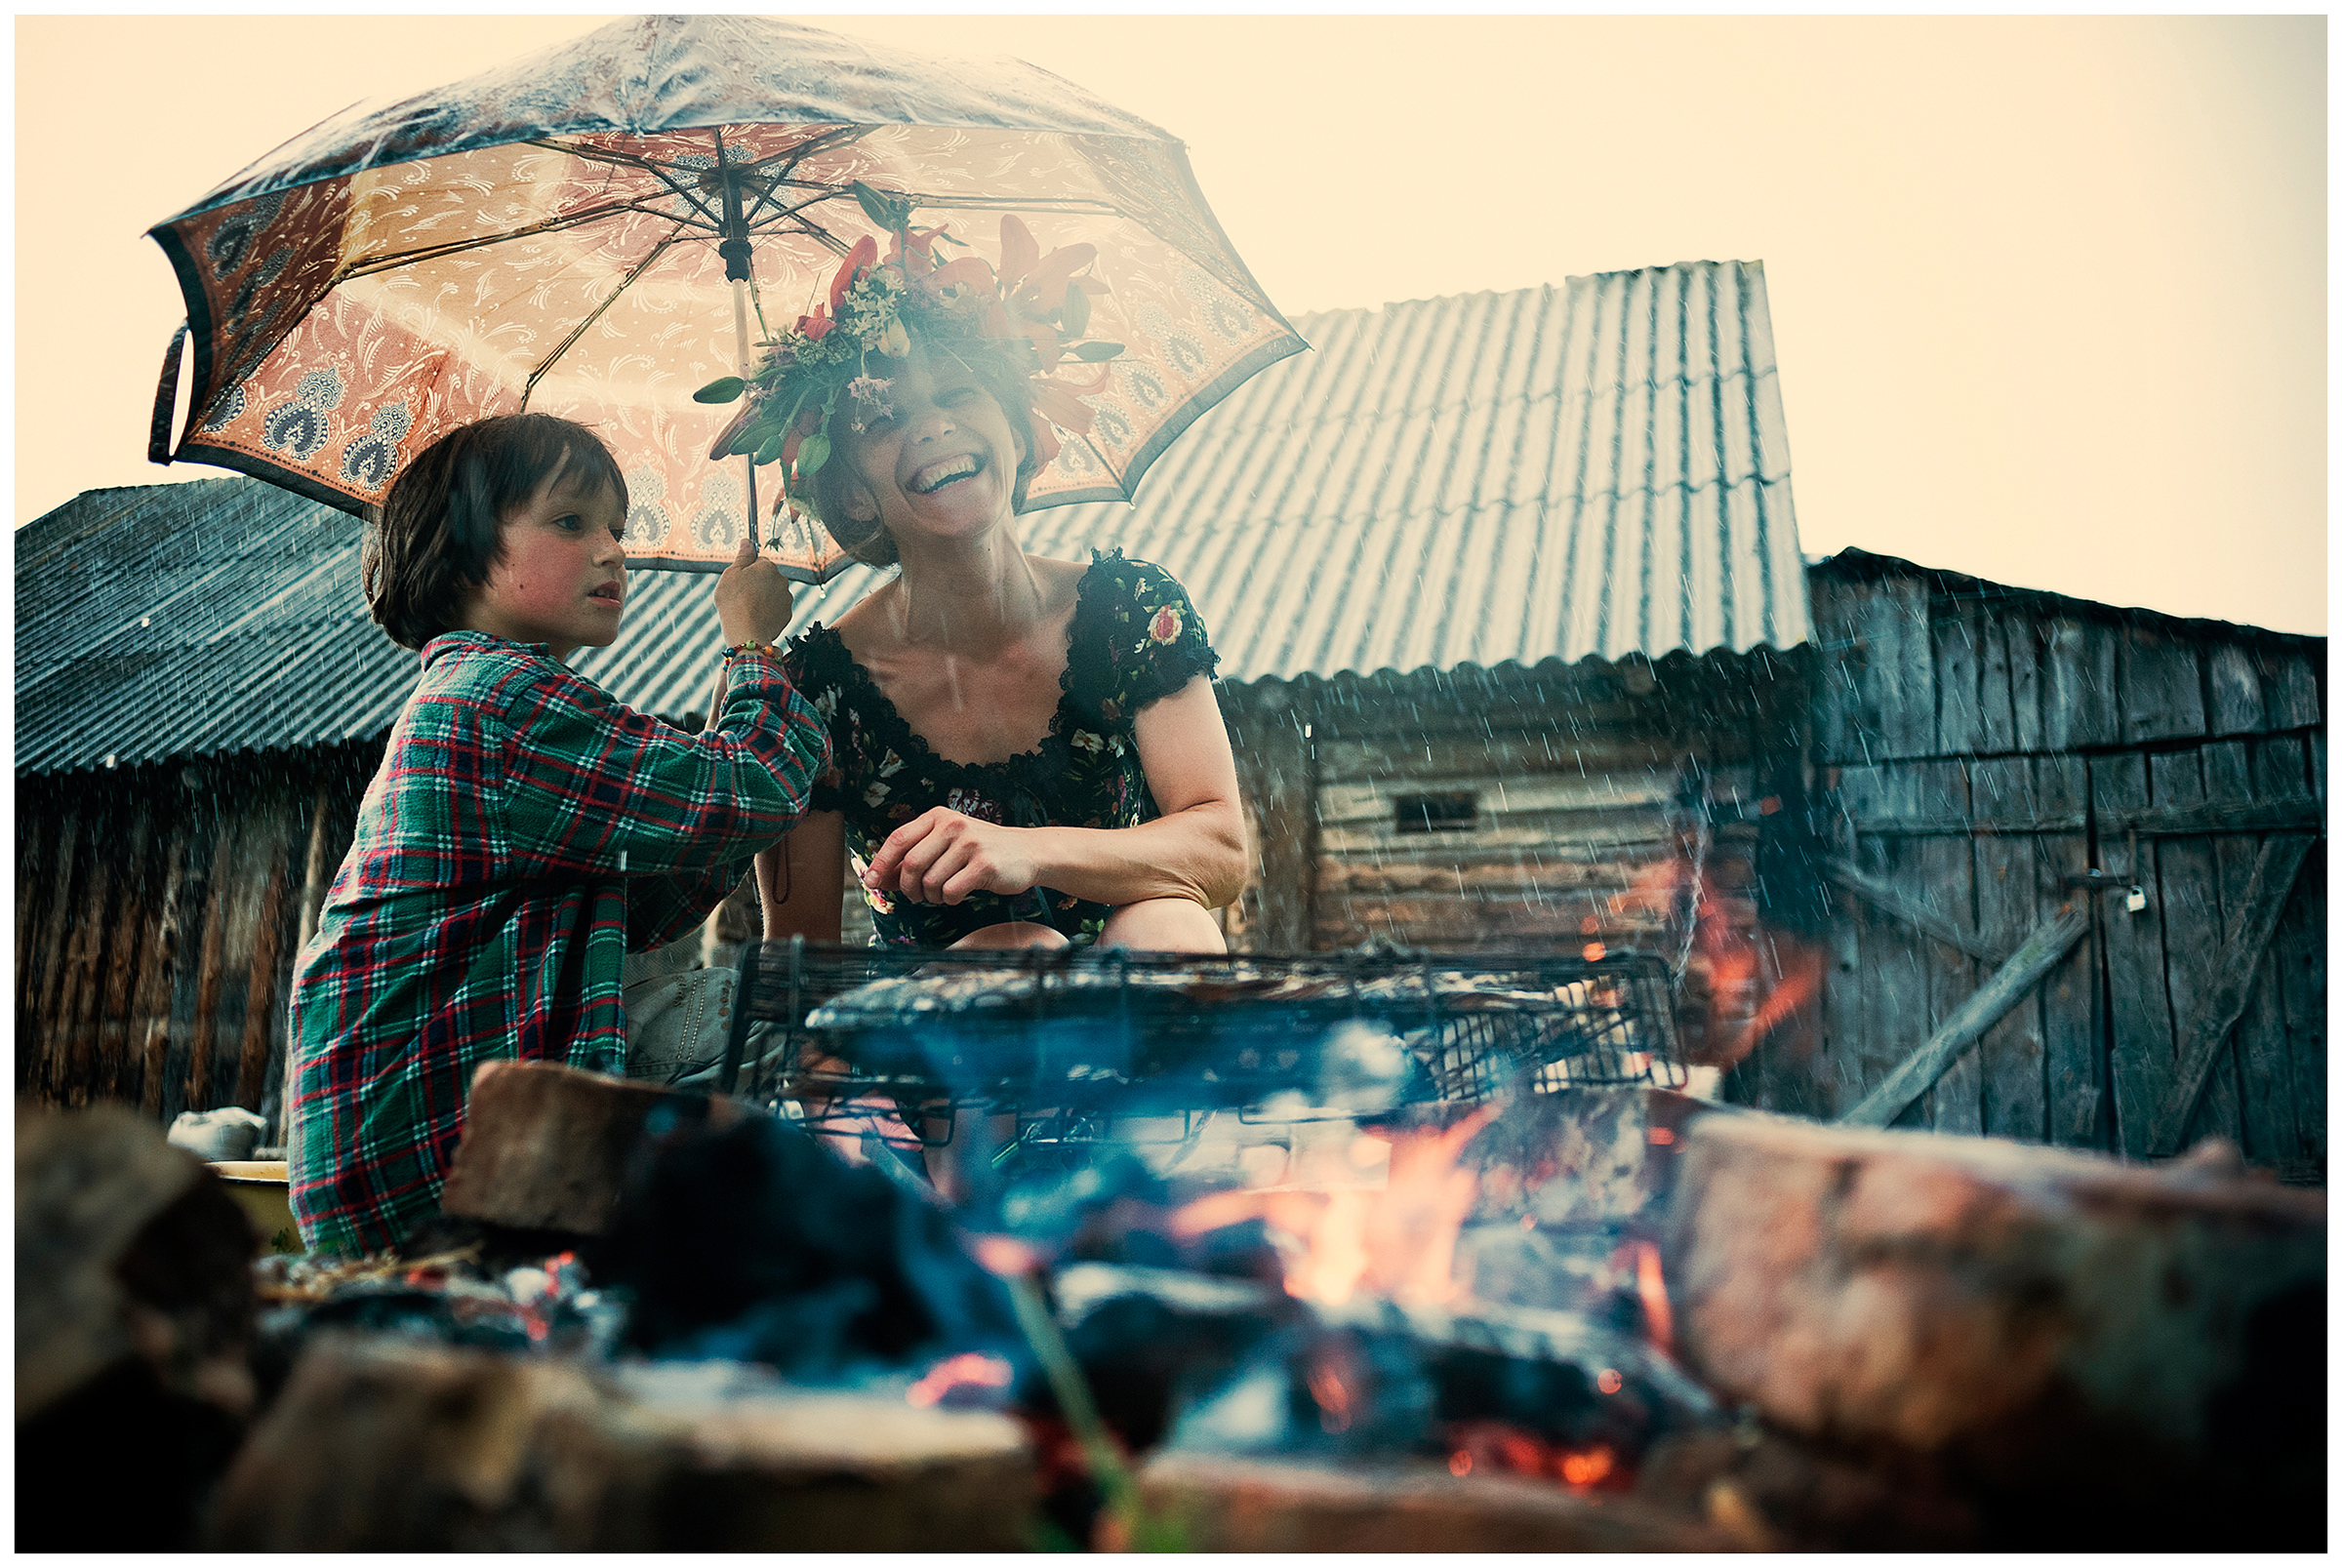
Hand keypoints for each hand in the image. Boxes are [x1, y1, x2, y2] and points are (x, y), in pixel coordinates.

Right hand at [713, 535, 792, 646]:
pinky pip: (776, 609)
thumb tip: (747, 541)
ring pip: (772, 594)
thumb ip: (742, 556)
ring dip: (763, 598)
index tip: (739, 581)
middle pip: (767, 578)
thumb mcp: (731, 574)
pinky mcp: (787, 614)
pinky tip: (756, 617)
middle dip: (757, 584)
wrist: (746, 632)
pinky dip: (768, 612)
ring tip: (748, 609)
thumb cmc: (734, 600)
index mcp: (768, 566)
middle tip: (741, 596)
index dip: (747, 571)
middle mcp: (782, 579)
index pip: (759, 562)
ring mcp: (786, 598)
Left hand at [863, 808, 1038, 904]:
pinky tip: (960, 893)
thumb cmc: (980, 851)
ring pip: (930, 882)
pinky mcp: (984, 864)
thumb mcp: (946, 845)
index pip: (898, 838)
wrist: (1027, 852)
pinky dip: (950, 900)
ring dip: (932, 896)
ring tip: (944, 892)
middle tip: (916, 896)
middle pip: (911, 865)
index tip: (870, 882)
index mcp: (938, 816)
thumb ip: (914, 858)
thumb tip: (878, 879)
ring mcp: (969, 844)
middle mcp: (952, 825)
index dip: (880, 862)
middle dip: (908, 888)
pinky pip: (951, 892)